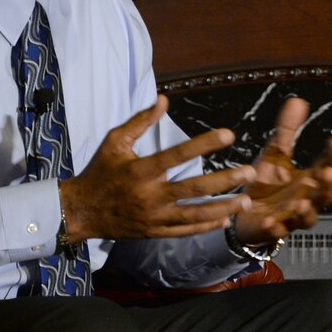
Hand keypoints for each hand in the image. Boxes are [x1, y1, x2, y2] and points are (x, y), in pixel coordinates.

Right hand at [57, 95, 256, 242]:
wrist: (81, 211)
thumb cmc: (100, 171)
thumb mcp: (114, 142)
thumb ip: (141, 121)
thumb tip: (164, 99)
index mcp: (141, 170)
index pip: (178, 154)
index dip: (204, 144)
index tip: (229, 135)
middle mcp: (150, 195)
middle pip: (195, 188)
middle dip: (226, 180)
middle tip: (250, 172)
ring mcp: (154, 217)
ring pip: (196, 214)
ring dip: (224, 207)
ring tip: (247, 200)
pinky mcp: (155, 232)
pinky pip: (186, 231)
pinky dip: (207, 226)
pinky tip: (226, 218)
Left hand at [231, 97, 331, 245]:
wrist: (245, 212)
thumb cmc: (267, 182)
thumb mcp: (276, 153)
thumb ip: (287, 130)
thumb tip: (299, 100)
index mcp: (310, 179)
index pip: (327, 165)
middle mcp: (306, 199)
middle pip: (325, 195)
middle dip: (327, 185)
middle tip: (327, 172)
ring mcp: (291, 216)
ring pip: (307, 218)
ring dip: (307, 212)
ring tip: (302, 204)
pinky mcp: (272, 229)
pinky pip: (277, 231)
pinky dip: (276, 228)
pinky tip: (272, 222)